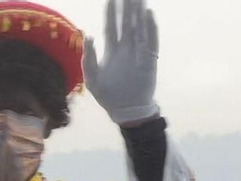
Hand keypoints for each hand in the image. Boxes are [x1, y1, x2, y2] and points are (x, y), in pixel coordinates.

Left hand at [84, 0, 160, 125]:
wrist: (127, 111)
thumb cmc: (108, 97)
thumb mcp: (92, 79)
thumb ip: (89, 58)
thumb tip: (88, 36)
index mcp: (112, 51)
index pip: (111, 26)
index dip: (111, 13)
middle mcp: (126, 48)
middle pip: (126, 23)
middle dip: (127, 7)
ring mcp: (139, 52)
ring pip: (139, 27)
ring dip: (139, 13)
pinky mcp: (149, 59)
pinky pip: (151, 40)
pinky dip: (151, 28)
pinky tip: (149, 15)